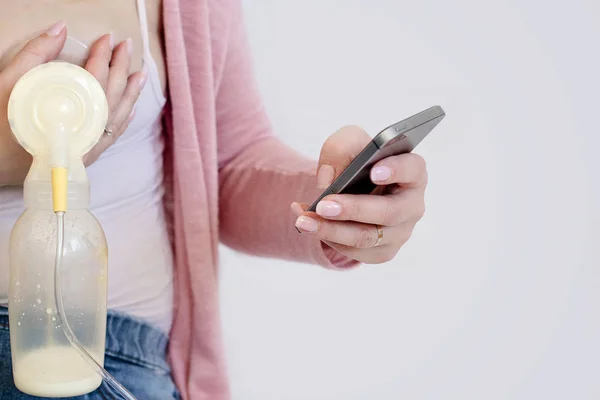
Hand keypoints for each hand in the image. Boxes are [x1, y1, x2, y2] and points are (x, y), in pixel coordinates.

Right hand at [0, 21, 145, 185]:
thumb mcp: (8, 84)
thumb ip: (35, 56)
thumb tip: (61, 29)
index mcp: (64, 116)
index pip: (94, 82)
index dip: (103, 58)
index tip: (108, 39)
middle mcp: (80, 136)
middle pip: (110, 98)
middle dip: (121, 70)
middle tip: (127, 47)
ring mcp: (84, 151)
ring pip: (116, 119)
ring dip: (131, 95)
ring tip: (140, 75)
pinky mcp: (82, 160)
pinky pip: (110, 138)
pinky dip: (122, 122)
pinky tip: (130, 110)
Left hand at [292, 126, 427, 263]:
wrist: (351, 189)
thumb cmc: (357, 162)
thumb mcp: (347, 144)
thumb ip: (340, 150)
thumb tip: (328, 180)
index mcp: (412, 172)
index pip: (413, 169)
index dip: (397, 170)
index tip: (373, 171)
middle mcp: (412, 205)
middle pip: (389, 212)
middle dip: (354, 209)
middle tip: (324, 205)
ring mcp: (400, 232)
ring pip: (367, 237)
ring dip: (332, 230)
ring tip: (304, 220)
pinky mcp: (382, 251)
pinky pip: (355, 251)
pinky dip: (327, 238)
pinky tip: (307, 224)